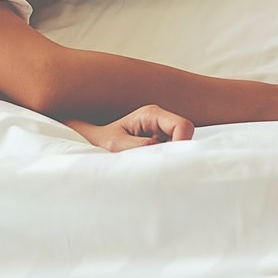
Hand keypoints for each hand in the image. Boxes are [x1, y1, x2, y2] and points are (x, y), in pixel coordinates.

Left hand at [66, 104, 194, 151]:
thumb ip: (141, 147)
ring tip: (147, 163)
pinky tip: (149, 163)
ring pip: (179, 145)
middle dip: (175, 151)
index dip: (181, 143)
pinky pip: (171, 151)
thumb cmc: (102, 140)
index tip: (169, 160)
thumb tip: (165, 152)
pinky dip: (164, 160)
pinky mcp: (159, 141)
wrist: (93, 141)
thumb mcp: (116, 145)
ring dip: (167, 157)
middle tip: (156, 163)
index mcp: (151, 114)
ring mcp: (160, 130)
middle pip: (185, 135)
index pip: (182, 125)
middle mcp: (159, 119)